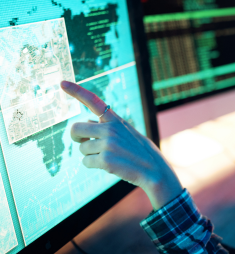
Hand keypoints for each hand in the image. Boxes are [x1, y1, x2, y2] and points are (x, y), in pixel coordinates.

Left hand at [61, 80, 182, 209]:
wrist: (155, 170)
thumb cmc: (140, 152)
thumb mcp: (127, 132)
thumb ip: (108, 127)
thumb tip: (86, 124)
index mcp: (116, 120)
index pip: (93, 101)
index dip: (76, 91)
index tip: (62, 83)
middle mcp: (111, 129)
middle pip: (76, 128)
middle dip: (76, 137)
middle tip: (83, 142)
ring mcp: (108, 144)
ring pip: (81, 149)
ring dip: (90, 155)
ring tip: (109, 157)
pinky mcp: (105, 160)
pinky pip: (86, 162)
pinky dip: (93, 165)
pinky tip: (109, 166)